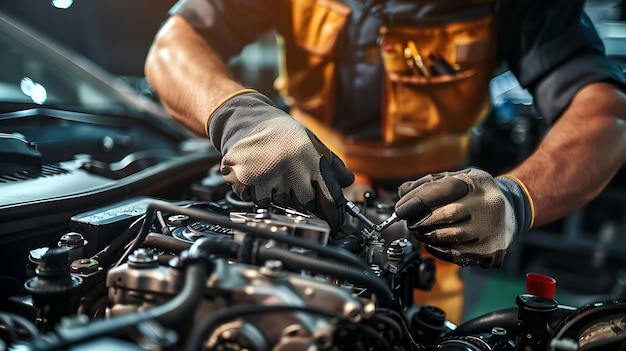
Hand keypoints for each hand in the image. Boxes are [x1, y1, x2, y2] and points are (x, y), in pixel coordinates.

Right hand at [208, 92, 353, 227]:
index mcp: (310, 156)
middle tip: (292, 182)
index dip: (334, 212)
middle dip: (301, 199)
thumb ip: (331, 164)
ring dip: (278, 195)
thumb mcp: (311, 141)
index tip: (335, 221)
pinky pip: (258, 201)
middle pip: (305, 204)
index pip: (329, 196)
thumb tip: (347, 182)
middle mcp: (290, 166)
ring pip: (280, 204)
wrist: (246, 119)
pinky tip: (258, 176)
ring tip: (272, 173)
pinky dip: (257, 194)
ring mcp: (267, 174)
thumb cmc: (281, 132)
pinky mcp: (245, 180)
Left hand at [394, 168, 532, 267]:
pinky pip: (459, 255)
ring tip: (421, 232)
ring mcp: (493, 228)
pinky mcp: (492, 249)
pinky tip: (432, 244)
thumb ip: (429, 183)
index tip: (401, 208)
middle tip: (411, 222)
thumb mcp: (457, 179)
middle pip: (449, 214)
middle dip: (423, 220)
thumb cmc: (476, 193)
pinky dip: (440, 251)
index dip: (418, 199)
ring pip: (453, 237)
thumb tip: (403, 193)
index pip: (444, 188)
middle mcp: (489, 205)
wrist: (512, 209)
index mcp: (478, 183)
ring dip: (429, 236)